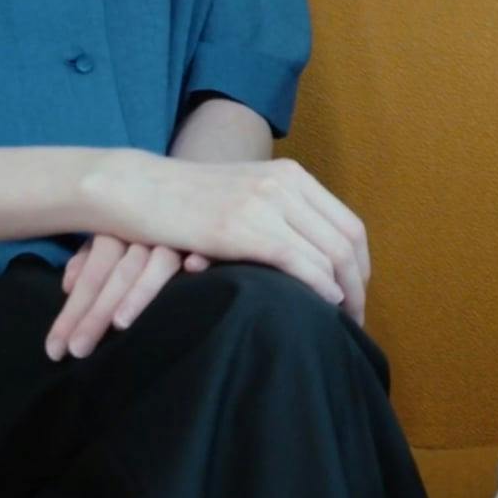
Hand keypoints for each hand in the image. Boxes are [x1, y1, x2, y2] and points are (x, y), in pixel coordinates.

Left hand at [46, 231, 207, 362]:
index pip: (92, 275)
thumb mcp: (114, 234)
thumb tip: (67, 285)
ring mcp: (178, 231)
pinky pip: (205, 242)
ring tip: (121, 323)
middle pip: (118, 274)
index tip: (56, 349)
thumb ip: (91, 258)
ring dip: (141, 289)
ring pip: (157, 263)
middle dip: (95, 314)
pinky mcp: (210, 233)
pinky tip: (194, 266)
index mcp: (117, 228)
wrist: (194, 188)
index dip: (72, 311)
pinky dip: (201, 253)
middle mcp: (145, 229)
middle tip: (78, 351)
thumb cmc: (145, 218)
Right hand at [83, 150, 370, 320]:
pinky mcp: (244, 227)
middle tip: (357, 319)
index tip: (356, 294)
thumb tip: (310, 253)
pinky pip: (300, 262)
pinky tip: (320, 306)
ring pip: (329, 254)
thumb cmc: (185, 202)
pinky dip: (318, 288)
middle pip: (346, 241)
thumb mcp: (241, 195)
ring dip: (343, 294)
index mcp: (290, 175)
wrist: (137, 188)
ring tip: (340, 322)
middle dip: (357, 285)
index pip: (348, 223)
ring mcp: (265, 203)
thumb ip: (277, 212)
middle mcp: (285, 183)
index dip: (360, 264)